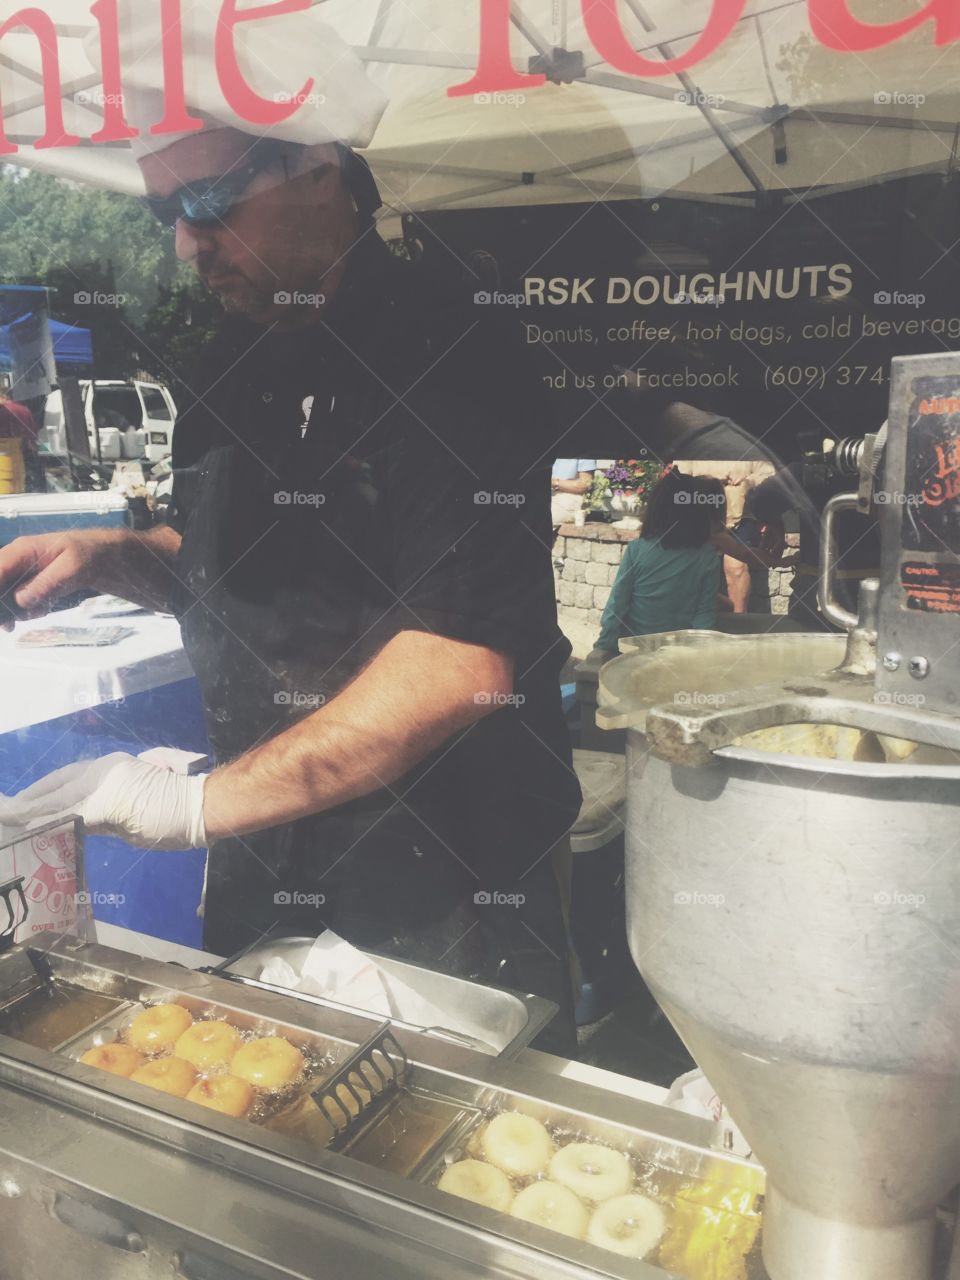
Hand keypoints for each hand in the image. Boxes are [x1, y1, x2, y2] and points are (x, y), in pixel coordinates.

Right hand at [0, 531, 125, 631]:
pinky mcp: (24, 585)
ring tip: (41, 610)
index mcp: (21, 550)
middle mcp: (14, 561)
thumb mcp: (71, 568)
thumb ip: (46, 584)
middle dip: (3, 607)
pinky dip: (24, 610)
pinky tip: (41, 610)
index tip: (2, 614)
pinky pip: (15, 602)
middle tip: (10, 625)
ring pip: (4, 597)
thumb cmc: (86, 557)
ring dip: (16, 611)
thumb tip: (19, 600)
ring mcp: (18, 573)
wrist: (98, 558)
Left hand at [2, 753, 206, 850]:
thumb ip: (108, 811)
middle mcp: (104, 769)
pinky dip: (47, 821)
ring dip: (33, 812)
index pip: (67, 778)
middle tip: (8, 812)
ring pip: (58, 799)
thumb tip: (83, 823)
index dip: (43, 791)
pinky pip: (69, 814)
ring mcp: (104, 783)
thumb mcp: (136, 805)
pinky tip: (31, 827)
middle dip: (30, 800)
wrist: (197, 806)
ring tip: (11, 820)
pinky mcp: (104, 802)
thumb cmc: (176, 808)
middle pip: (57, 786)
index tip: (21, 803)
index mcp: (112, 767)